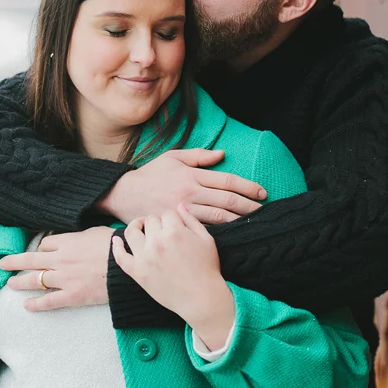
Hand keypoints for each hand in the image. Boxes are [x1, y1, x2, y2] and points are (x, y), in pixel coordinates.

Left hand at [0, 227, 111, 310]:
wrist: (127, 266)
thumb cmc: (116, 247)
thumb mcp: (97, 232)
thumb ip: (82, 236)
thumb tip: (77, 238)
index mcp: (68, 242)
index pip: (45, 244)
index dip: (41, 247)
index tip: (39, 251)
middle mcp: (61, 260)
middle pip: (31, 259)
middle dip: (15, 261)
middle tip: (2, 264)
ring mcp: (65, 278)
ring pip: (36, 280)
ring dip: (20, 282)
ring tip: (10, 284)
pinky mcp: (72, 295)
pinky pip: (49, 301)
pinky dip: (36, 304)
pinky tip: (26, 305)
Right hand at [103, 148, 265, 224]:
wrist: (123, 195)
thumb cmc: (150, 175)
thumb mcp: (173, 157)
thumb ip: (199, 155)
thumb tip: (223, 154)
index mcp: (191, 175)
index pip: (227, 181)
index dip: (247, 187)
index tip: (262, 192)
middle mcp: (190, 193)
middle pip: (227, 200)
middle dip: (249, 206)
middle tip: (264, 210)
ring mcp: (184, 211)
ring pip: (219, 218)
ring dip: (240, 220)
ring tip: (255, 223)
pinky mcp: (177, 226)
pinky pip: (203, 229)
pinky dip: (221, 231)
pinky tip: (233, 234)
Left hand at [112, 204, 235, 350]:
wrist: (201, 299)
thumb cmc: (207, 269)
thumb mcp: (206, 239)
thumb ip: (191, 220)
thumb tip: (179, 205)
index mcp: (175, 231)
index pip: (167, 213)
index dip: (172, 219)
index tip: (176, 227)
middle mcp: (157, 242)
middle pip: (150, 220)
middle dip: (157, 223)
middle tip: (163, 233)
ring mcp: (145, 257)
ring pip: (131, 231)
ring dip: (136, 227)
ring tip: (141, 229)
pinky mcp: (137, 272)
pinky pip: (120, 257)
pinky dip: (116, 247)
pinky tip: (116, 240)